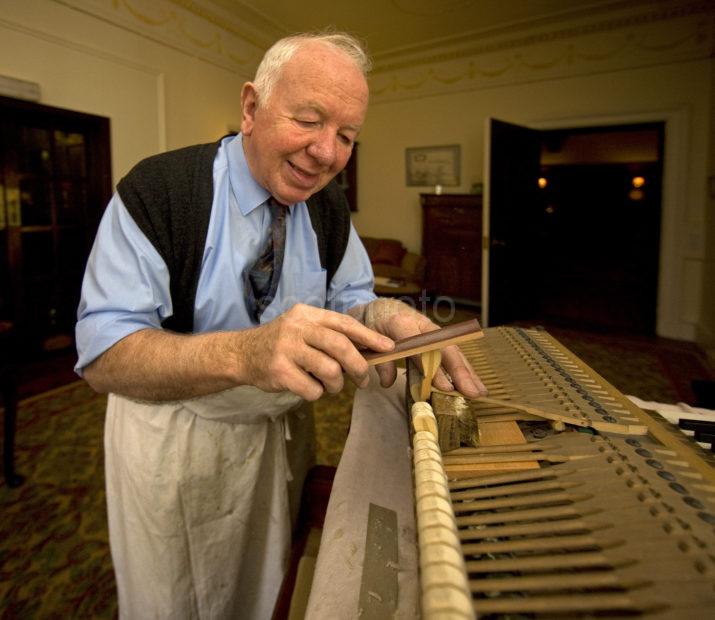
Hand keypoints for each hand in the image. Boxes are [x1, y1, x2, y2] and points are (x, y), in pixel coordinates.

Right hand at [237, 303, 393, 400]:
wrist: (242, 354)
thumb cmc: (282, 343)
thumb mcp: (303, 328)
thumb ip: (329, 335)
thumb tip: (368, 350)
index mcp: (308, 314)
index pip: (345, 324)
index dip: (369, 337)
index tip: (388, 348)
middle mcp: (297, 328)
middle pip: (340, 346)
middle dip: (359, 366)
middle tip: (364, 380)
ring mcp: (287, 349)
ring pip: (330, 370)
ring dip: (337, 385)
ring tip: (331, 386)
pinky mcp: (279, 372)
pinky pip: (312, 389)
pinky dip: (317, 393)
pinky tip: (308, 387)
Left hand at [363, 299, 486, 397]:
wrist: (380, 306)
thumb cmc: (374, 322)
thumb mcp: (368, 339)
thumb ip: (380, 360)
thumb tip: (388, 382)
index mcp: (401, 322)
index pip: (419, 345)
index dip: (433, 366)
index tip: (444, 385)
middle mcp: (422, 325)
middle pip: (444, 348)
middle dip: (459, 372)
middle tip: (471, 392)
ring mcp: (432, 330)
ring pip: (453, 351)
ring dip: (467, 372)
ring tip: (480, 392)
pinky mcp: (437, 337)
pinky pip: (451, 353)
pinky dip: (463, 369)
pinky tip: (473, 383)